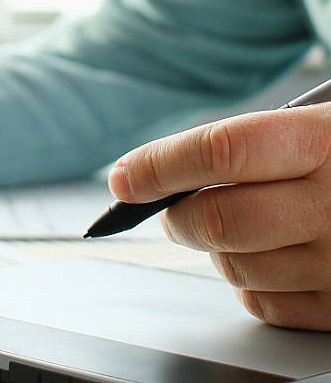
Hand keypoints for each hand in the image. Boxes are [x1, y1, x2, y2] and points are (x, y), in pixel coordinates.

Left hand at [109, 105, 330, 329]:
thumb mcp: (324, 127)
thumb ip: (252, 146)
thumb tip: (156, 174)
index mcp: (330, 141)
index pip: (222, 149)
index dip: (159, 164)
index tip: (124, 176)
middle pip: (218, 219)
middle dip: (177, 215)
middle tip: (170, 206)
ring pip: (235, 266)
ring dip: (213, 249)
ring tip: (233, 224)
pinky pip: (266, 305)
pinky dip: (248, 283)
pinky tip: (268, 256)